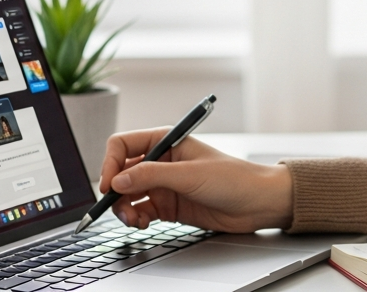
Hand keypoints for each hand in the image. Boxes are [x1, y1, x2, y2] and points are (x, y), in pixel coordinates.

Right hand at [99, 128, 293, 232]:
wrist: (258, 204)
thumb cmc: (235, 178)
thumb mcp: (191, 175)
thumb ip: (152, 176)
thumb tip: (117, 180)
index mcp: (167, 142)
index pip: (123, 145)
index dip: (110, 163)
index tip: (108, 184)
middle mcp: (162, 162)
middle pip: (122, 173)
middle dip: (115, 191)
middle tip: (117, 208)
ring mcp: (164, 185)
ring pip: (128, 195)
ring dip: (124, 209)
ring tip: (134, 221)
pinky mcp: (168, 206)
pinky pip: (140, 211)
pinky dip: (136, 219)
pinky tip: (144, 223)